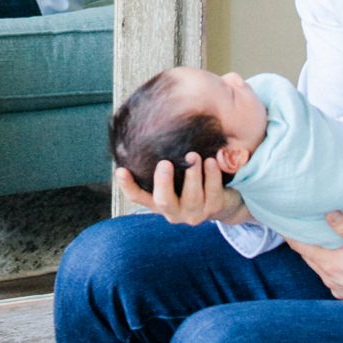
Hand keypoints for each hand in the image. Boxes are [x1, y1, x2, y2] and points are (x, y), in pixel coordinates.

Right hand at [115, 153, 249, 225]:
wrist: (222, 204)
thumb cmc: (189, 184)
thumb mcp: (173, 179)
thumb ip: (161, 165)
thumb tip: (147, 129)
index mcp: (157, 202)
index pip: (137, 197)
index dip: (127, 185)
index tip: (120, 170)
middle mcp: (173, 211)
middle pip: (164, 201)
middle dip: (164, 182)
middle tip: (165, 163)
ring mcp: (194, 212)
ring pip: (192, 196)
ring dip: (192, 174)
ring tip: (193, 155)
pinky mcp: (214, 208)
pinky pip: (213, 191)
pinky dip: (212, 175)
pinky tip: (212, 161)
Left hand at [287, 212, 342, 311]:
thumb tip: (328, 212)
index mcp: (329, 263)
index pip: (299, 246)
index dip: (290, 234)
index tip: (284, 222)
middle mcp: (329, 277)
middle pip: (307, 257)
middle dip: (302, 242)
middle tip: (299, 227)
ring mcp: (337, 287)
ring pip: (318, 268)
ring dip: (315, 255)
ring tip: (316, 241)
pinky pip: (329, 278)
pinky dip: (327, 267)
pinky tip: (334, 260)